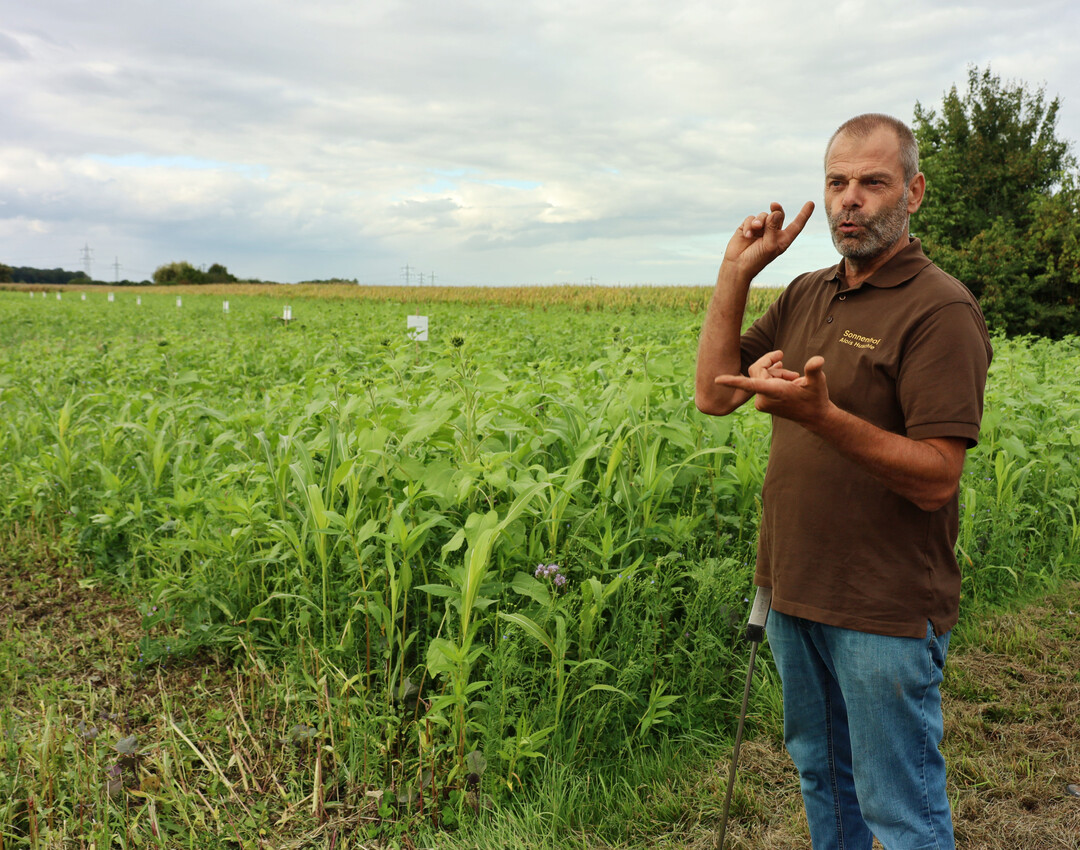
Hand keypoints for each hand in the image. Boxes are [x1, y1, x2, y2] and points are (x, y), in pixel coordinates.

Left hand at [714, 351, 830, 424]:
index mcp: (773, 392)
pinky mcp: (762, 403)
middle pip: (757, 371)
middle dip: (771, 364)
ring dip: (776, 373)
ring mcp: (762, 402)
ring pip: (761, 377)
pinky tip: (787, 379)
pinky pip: (762, 383)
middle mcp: (764, 399)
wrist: (814, 416)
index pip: (749, 384)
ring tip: (793, 376)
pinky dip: (773, 378)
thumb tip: (818, 360)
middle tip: (783, 359)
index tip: (717, 380)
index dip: (733, 381)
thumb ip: (814, 370)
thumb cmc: (816, 398)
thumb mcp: (817, 382)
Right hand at [723, 201, 814, 279]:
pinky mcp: (748, 227)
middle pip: (779, 215)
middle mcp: (772, 233)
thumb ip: (773, 227)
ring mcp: (760, 229)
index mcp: (782, 240)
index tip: (811, 203)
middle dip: (777, 209)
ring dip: (759, 221)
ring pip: (764, 215)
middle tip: (774, 205)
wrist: (737, 265)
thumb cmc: (756, 260)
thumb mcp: (769, 245)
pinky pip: (751, 218)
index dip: (803, 214)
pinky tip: (747, 235)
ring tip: (755, 230)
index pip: (796, 225)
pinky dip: (749, 225)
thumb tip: (775, 212)